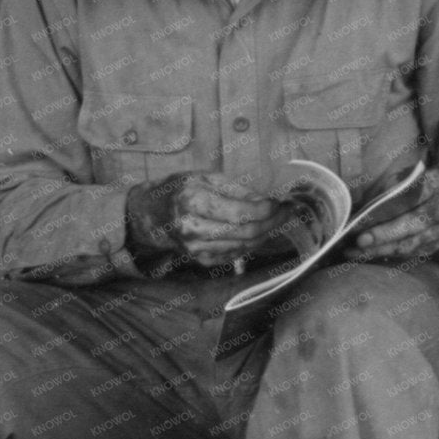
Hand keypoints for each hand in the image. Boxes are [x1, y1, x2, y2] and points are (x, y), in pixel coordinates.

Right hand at [126, 172, 291, 267]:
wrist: (151, 215)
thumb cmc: (179, 190)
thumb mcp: (204, 177)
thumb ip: (235, 190)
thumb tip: (266, 201)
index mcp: (192, 202)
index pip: (241, 213)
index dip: (268, 210)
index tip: (282, 202)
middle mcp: (193, 229)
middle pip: (246, 232)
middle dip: (272, 222)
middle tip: (287, 212)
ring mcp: (196, 248)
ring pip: (244, 246)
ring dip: (265, 233)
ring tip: (277, 220)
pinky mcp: (200, 260)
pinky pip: (235, 255)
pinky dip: (251, 243)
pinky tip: (258, 232)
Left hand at [348, 166, 438, 261]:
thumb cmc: (420, 184)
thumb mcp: (407, 177)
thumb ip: (390, 189)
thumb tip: (361, 209)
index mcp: (436, 184)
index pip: (409, 199)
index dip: (384, 211)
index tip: (359, 221)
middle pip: (412, 224)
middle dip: (382, 235)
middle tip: (358, 242)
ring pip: (411, 244)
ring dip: (380, 250)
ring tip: (355, 252)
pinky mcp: (438, 244)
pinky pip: (411, 253)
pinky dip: (388, 254)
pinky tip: (368, 254)